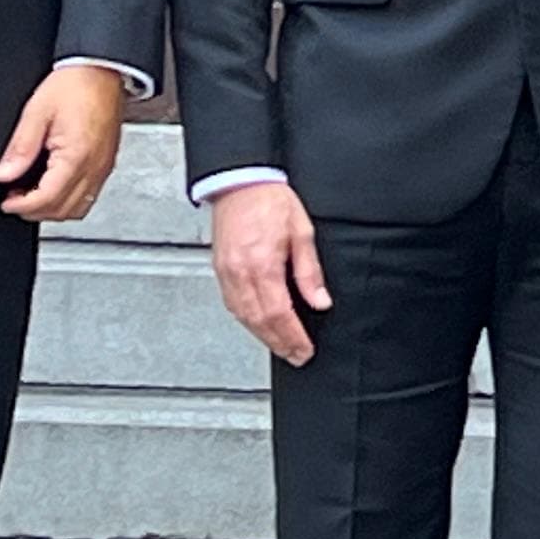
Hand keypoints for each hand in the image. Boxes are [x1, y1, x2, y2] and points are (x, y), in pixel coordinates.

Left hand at [0, 62, 127, 221]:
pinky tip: (54, 186)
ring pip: (79, 208)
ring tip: (33, 195)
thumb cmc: (76, 84)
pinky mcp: (106, 162)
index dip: (22, 206)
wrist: (102, 70)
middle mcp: (94, 167)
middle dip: (35, 211)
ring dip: (53, 209)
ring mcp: (103, 167)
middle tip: (15, 200)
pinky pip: (89, 194)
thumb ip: (20, 147)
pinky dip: (69, 199)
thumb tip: (5, 174)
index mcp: (76, 156)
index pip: (47, 199)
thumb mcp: (37, 112)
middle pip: (64, 210)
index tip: (6, 202)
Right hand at [208, 178, 330, 365]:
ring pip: (243, 317)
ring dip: (263, 336)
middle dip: (280, 343)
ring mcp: (226, 273)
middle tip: (296, 356)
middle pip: (260, 321)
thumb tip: (320, 301)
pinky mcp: (219, 270)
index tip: (304, 350)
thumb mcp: (302, 232)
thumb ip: (310, 271)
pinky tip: (259, 326)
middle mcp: (240, 273)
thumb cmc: (270, 201)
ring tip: (281, 347)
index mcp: (262, 265)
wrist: (239, 182)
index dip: (293, 336)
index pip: (280, 313)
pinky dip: (247, 321)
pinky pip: (232, 305)